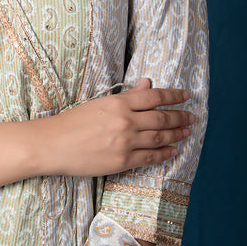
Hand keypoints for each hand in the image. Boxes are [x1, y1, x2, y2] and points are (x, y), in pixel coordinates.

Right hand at [43, 79, 193, 177]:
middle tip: (192, 116)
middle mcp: (125, 121)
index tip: (186, 95)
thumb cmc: (73, 121)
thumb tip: (148, 84)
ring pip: (160, 137)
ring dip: (177, 134)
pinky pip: (150, 157)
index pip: (154, 96)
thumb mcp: (100, 103)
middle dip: (180, 116)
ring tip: (186, 132)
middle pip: (161, 117)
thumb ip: (127, 96)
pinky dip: (165, 153)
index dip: (173, 95)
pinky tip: (173, 150)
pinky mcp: (122, 161)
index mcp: (118, 103)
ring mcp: (125, 142)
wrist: (54, 144)